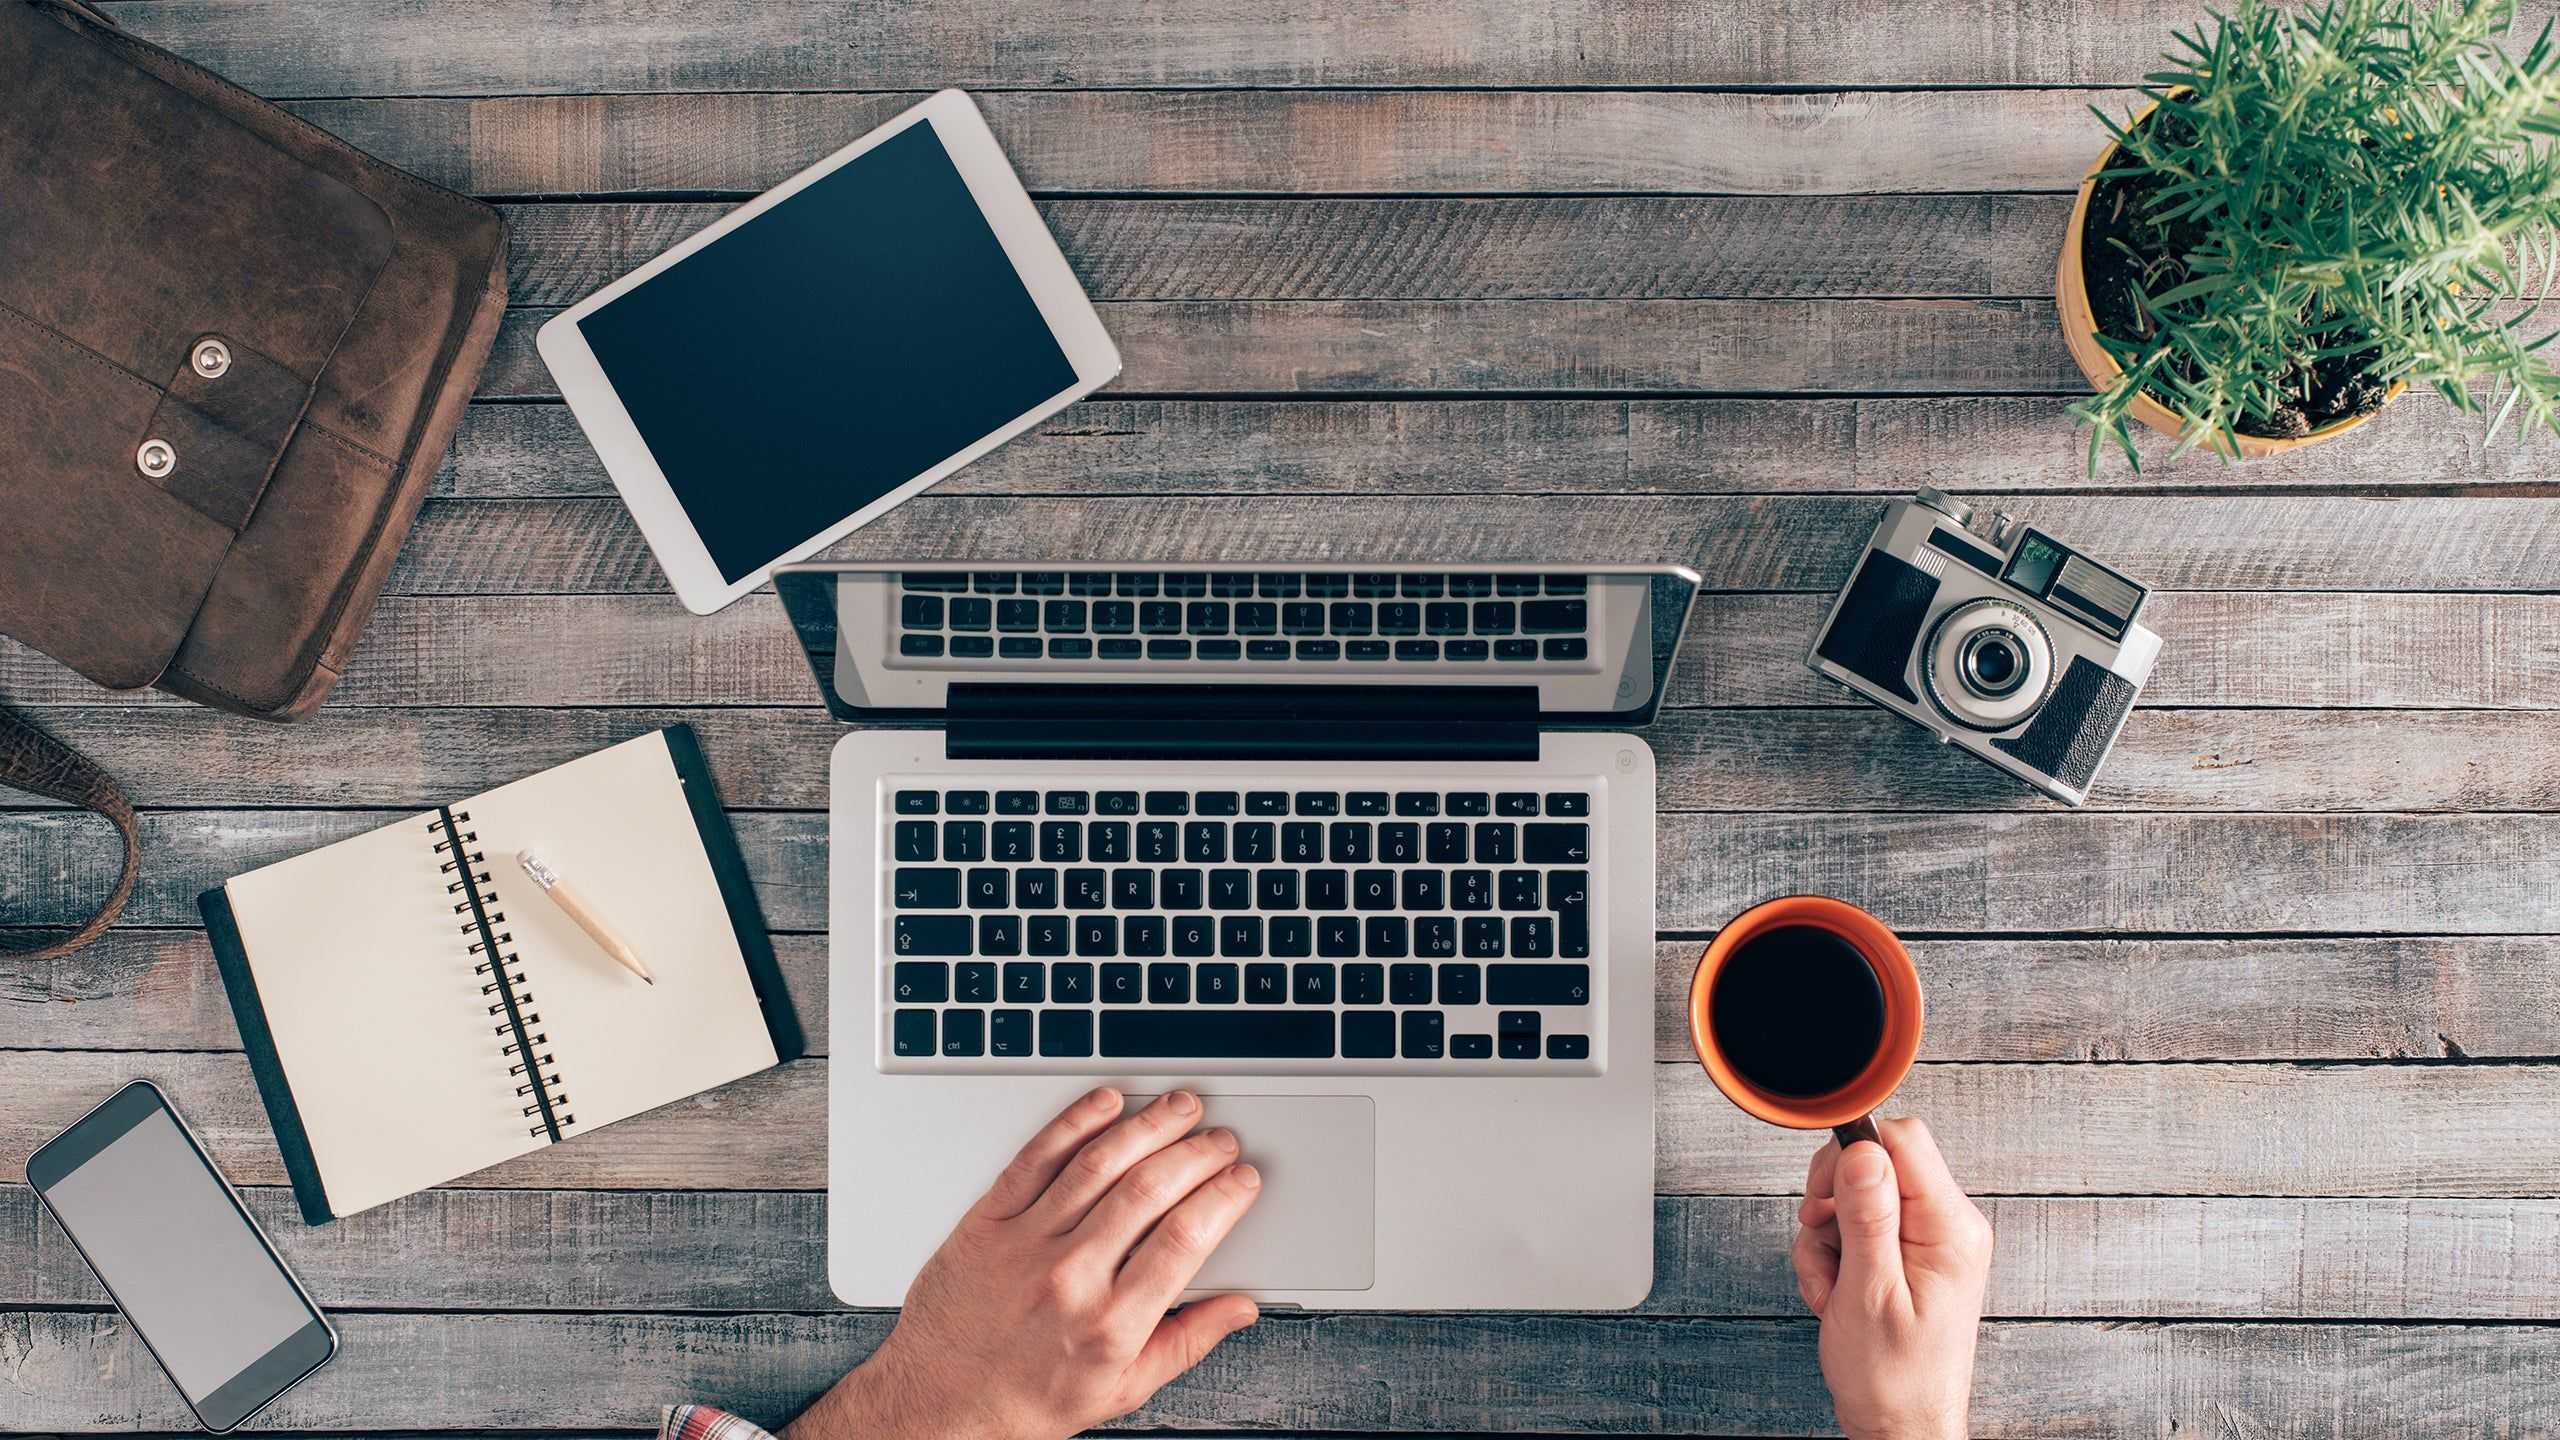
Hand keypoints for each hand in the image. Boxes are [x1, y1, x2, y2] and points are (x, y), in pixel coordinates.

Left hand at [786, 1088, 1261, 1439]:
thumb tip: (1240, 1309)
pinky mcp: (988, 1221)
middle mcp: (1070, 1278)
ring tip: (1179, 1108)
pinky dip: (1074, 1123)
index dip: (1223, 1199)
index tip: (1241, 1179)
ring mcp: (1025, 1243)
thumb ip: (1187, 1342)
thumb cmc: (1028, 1399)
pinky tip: (1104, 1103)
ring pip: (1098, 1164)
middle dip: (1197, 1155)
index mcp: (1111, 1324)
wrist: (941, 1402)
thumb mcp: (1122, 1389)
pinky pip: (1036, 1158)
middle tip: (1220, 1140)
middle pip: (1148, 1191)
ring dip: (1147, 1126)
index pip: (1184, 1240)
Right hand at [1791, 1118, 1992, 1439]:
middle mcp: (1948, 1227)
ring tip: (1832, 1286)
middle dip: (1833, 1202)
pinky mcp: (1910, 1256)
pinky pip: (1859, 1228)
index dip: (1852, 1157)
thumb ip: (1867, 1217)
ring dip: (1827, 1237)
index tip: (1825, 1196)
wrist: (1902, 1426)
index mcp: (1950, 1229)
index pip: (1902, 1141)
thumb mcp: (1869, 1293)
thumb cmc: (1893, 1378)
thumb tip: (1861, 1150)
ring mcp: (1929, 1242)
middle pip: (1876, 1164)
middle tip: (1822, 1241)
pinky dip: (1834, 1256)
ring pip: (1857, 1197)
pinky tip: (1836, 1292)